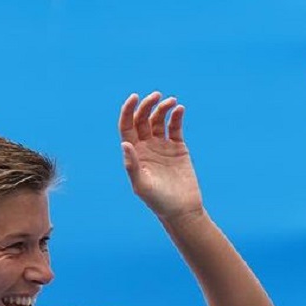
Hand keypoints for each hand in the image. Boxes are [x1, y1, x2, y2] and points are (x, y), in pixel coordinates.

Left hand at [119, 92, 204, 221]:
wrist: (181, 209)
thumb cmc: (158, 201)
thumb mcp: (141, 185)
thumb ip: (131, 165)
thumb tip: (125, 144)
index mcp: (133, 153)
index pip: (127, 126)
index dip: (128, 110)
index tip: (134, 97)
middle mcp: (146, 146)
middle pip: (143, 119)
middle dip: (147, 105)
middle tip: (156, 96)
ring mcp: (162, 145)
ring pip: (159, 119)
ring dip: (163, 108)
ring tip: (171, 102)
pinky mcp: (178, 147)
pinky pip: (175, 127)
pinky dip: (176, 116)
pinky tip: (179, 109)